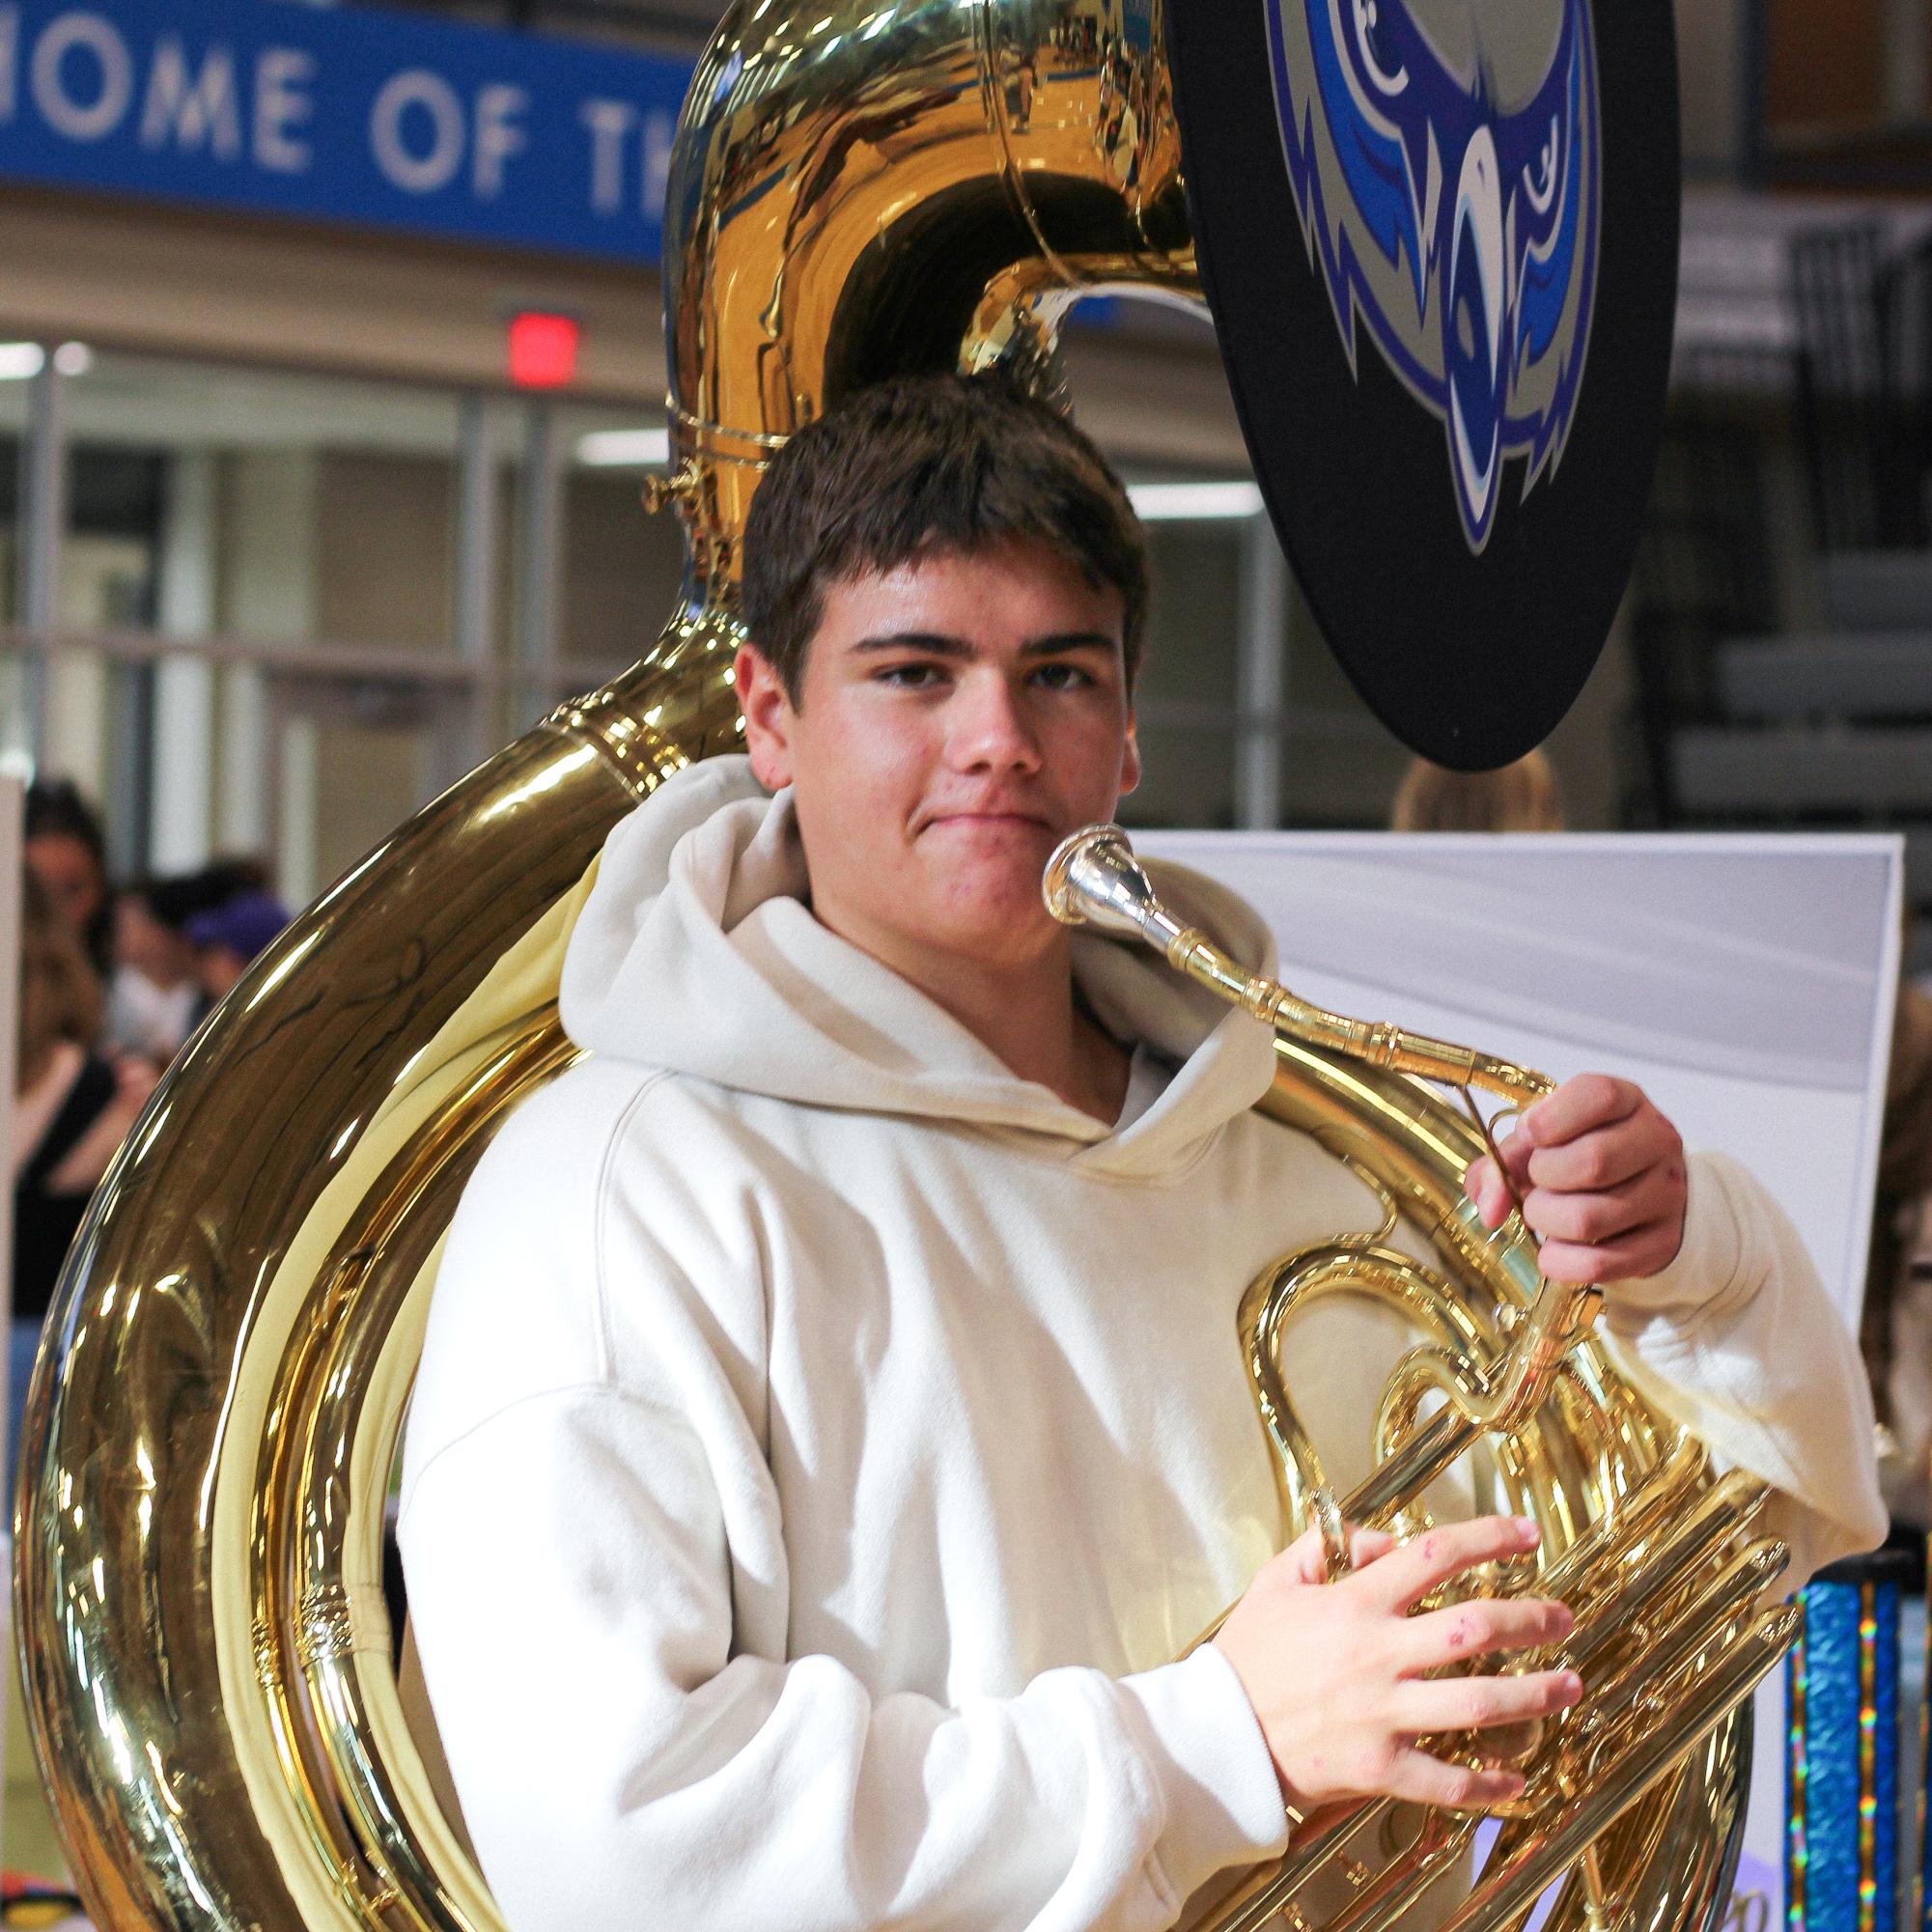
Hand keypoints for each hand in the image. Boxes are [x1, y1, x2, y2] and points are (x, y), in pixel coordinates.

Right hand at [1213, 1514, 1578, 1815]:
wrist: (1216, 1732)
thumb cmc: (1247, 1655)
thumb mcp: (1276, 1581)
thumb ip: (1327, 1548)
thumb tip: (1383, 1541)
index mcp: (1355, 1603)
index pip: (1435, 1556)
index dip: (1488, 1538)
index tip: (1526, 1535)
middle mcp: (1377, 1654)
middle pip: (1474, 1629)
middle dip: (1530, 1619)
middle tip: (1562, 1618)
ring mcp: (1381, 1714)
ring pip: (1476, 1703)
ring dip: (1533, 1695)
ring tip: (1568, 1686)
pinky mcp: (1378, 1769)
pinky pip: (1446, 1781)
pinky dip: (1488, 1785)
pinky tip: (1519, 1782)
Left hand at [1464, 1074, 1686, 1284]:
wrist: (1643, 1190)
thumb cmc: (1581, 1154)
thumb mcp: (1543, 1140)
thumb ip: (1504, 1162)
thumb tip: (1489, 1206)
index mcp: (1628, 1101)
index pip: (1599, 1096)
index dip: (1550, 1119)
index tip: (1529, 1135)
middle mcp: (1657, 1143)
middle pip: (1593, 1162)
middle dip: (1542, 1177)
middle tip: (1537, 1181)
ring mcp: (1667, 1195)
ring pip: (1589, 1218)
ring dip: (1546, 1221)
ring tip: (1545, 1213)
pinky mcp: (1663, 1243)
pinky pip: (1600, 1264)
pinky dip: (1560, 1261)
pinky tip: (1554, 1249)